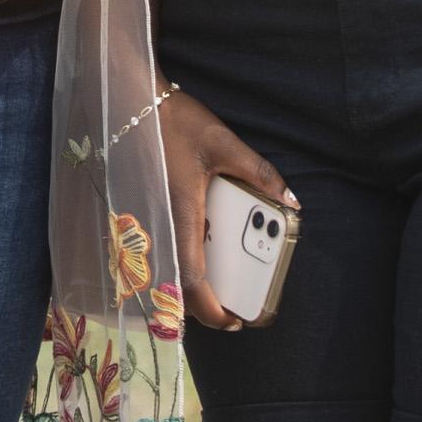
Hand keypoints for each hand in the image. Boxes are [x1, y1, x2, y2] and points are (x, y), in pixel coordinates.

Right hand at [161, 92, 290, 330]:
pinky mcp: (143, 212)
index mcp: (182, 213)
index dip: (213, 309)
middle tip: (231, 310)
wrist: (131, 101)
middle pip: (177, 286)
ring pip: (167, 270)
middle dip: (204, 307)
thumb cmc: (175, 121)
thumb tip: (290, 200)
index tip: (235, 320)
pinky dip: (182, 264)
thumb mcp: (224, 144)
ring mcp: (148, 220)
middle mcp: (161, 224)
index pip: (193, 280)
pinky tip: (202, 250)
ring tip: (220, 286)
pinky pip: (163, 249)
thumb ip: (258, 173)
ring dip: (191, 287)